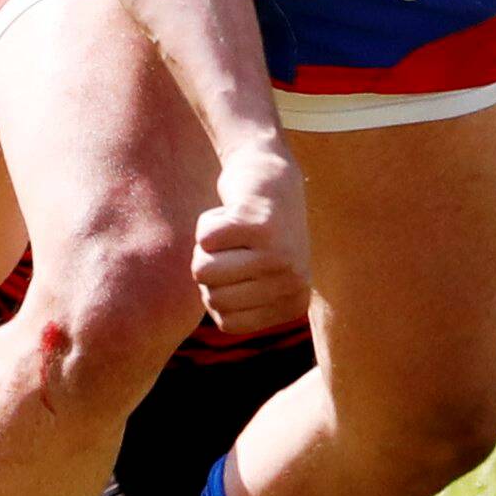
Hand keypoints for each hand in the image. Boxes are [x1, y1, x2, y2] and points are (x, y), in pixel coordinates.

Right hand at [190, 141, 312, 342]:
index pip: (226, 323)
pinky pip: (205, 238)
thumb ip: (236, 303)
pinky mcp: (260, 224)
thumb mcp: (253, 279)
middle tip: (236, 243)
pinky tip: (234, 210)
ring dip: (206, 244)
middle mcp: (293, 282)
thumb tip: (204, 318)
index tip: (243, 265)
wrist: (270, 172)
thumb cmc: (254, 232)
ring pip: (203, 269)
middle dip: (210, 266)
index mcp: (292, 304)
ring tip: (234, 228)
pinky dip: (208, 220)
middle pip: (213, 298)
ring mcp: (279, 254)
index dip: (219, 291)